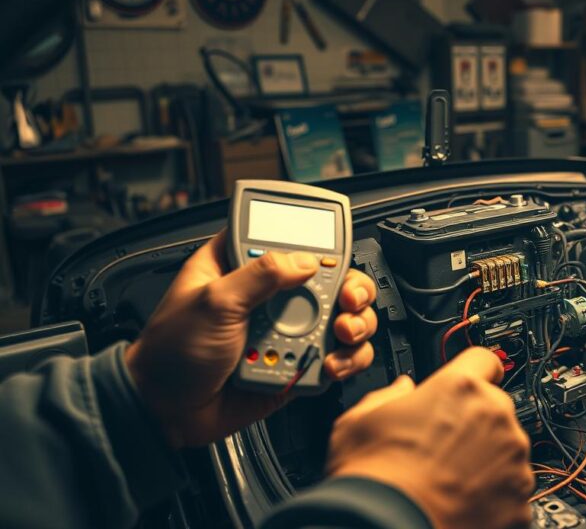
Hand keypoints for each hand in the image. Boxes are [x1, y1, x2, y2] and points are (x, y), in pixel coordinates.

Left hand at [125, 230, 377, 447]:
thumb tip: (306, 260)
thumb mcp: (213, 302)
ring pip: (342, 318)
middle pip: (330, 279)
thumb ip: (260, 275)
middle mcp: (270, 296)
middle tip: (348, 300)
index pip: (288, 239)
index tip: (332, 255)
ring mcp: (286, 331)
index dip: (317, 241)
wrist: (164, 413)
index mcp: (242, 267)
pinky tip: (331, 364)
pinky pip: (336, 357)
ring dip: (354, 325)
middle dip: (351, 288)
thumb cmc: (171, 353)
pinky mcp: (296, 365)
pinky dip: (345, 360)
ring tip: (341, 334)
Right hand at [325, 347, 533, 528]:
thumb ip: (387, 396)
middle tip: (442, 447)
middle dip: (474, 423)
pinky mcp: (521, 499)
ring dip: (487, 459)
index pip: (484, 360)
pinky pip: (511, 489)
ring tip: (449, 480)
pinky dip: (494, 495)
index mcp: (460, 388)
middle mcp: (496, 417)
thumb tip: (401, 389)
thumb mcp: (359, 422)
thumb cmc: (373, 479)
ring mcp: (513, 460)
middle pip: (494, 408)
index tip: (469, 385)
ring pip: (506, 449)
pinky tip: (461, 503)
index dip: (473, 372)